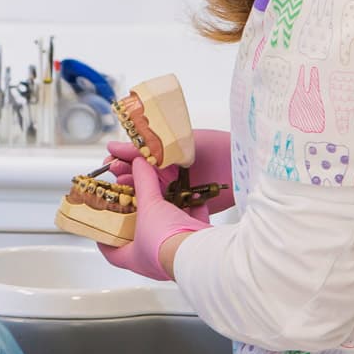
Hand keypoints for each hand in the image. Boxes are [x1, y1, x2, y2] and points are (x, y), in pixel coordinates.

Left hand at [98, 149, 210, 280]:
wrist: (196, 252)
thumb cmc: (165, 240)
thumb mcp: (148, 205)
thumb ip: (143, 183)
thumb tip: (139, 164)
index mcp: (134, 257)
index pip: (111, 252)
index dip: (105, 239)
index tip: (102, 226)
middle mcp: (154, 260)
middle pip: (142, 240)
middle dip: (140, 222)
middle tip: (136, 206)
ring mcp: (176, 255)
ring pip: (169, 234)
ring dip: (169, 215)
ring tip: (164, 198)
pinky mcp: (195, 248)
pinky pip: (193, 228)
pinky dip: (194, 212)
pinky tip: (194, 198)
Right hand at [104, 127, 235, 214]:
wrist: (243, 163)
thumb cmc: (213, 145)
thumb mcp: (173, 142)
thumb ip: (144, 147)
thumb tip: (112, 147)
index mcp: (166, 156)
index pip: (137, 159)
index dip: (122, 161)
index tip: (109, 162)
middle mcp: (171, 174)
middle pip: (141, 179)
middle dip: (125, 178)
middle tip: (113, 177)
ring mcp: (180, 191)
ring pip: (151, 196)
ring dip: (136, 194)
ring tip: (123, 190)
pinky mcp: (190, 206)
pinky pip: (168, 210)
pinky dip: (155, 211)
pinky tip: (143, 210)